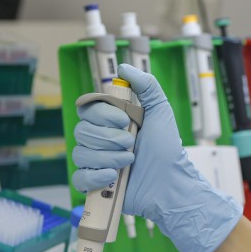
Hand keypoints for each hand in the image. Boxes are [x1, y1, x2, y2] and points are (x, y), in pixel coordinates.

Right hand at [71, 63, 241, 251]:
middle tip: (131, 143)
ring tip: (130, 161)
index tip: (125, 120)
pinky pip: (79, 177)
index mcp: (110, 122)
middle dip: (108, 138)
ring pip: (80, 154)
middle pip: (81, 131)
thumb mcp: (161, 112)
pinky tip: (114, 176)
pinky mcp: (95, 185)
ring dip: (107, 156)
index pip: (88, 109)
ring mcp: (96, 163)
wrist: (171, 184)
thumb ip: (147, 86)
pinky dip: (95, 176)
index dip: (103, 114)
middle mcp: (99, 141)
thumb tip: (123, 66)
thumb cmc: (167, 150)